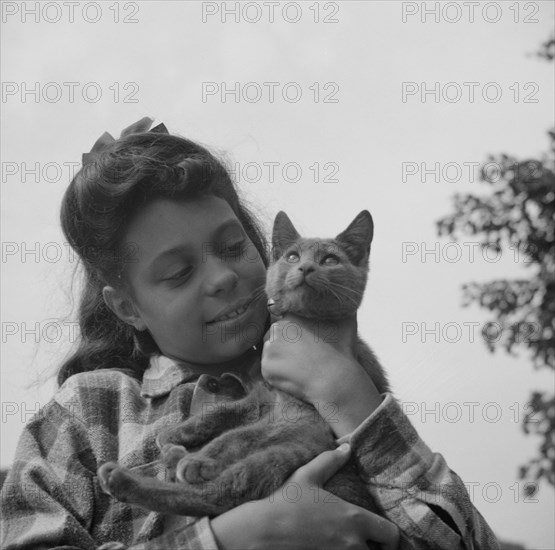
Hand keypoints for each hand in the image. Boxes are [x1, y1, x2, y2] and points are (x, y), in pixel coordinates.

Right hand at [210, 444, 398, 549]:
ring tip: (347, 544)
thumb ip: (330, 460)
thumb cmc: (287, 501)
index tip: (380, 535)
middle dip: (375, 548)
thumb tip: (347, 447)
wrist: (262, 530)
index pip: (391, 535)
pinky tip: (331, 548)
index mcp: (354, 519)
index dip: (389, 536)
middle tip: (366, 541)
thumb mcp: (308, 475)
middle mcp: (352, 543)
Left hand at [261, 314, 382, 435]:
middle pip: (275, 334)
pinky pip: (268, 369)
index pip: (286, 320)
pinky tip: (294, 376)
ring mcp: (269, 347)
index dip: (295, 331)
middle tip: (302, 356)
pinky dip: (278, 374)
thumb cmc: (342, 351)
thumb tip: (343, 300)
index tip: (305, 341)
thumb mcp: (346, 321)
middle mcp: (277, 327)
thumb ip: (339, 307)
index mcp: (292, 315)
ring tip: (300, 366)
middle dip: (285, 343)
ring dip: (280, 358)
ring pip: (271, 351)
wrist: (335, 379)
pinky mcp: (266, 366)